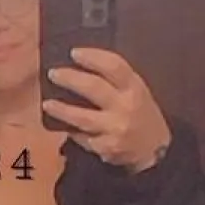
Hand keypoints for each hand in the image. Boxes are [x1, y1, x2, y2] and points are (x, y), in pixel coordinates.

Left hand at [42, 48, 171, 171]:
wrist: (156, 151)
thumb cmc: (142, 115)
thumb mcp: (137, 92)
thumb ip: (116, 81)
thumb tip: (82, 68)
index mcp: (134, 88)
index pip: (113, 66)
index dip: (92, 57)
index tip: (74, 52)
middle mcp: (125, 106)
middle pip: (93, 88)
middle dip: (70, 79)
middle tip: (53, 74)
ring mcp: (115, 128)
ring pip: (82, 117)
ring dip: (62, 110)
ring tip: (47, 104)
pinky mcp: (107, 148)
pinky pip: (83, 138)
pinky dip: (73, 132)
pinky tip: (64, 128)